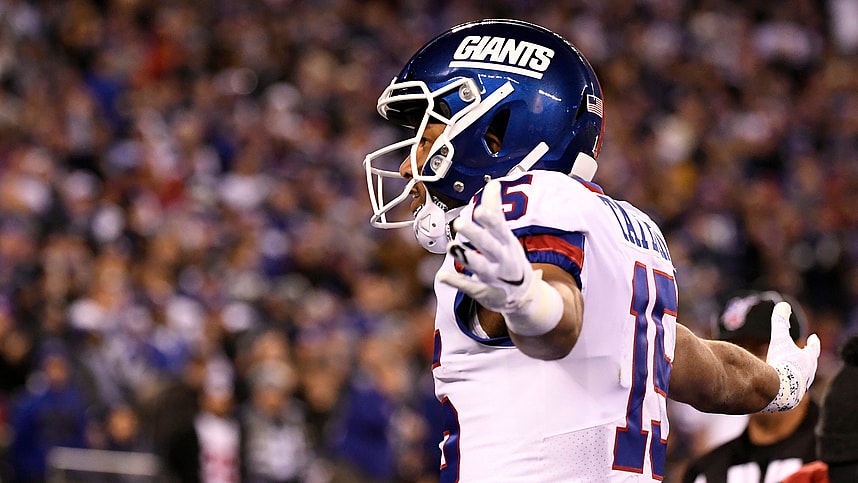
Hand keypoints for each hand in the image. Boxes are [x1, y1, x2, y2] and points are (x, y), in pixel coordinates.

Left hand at [437, 180, 532, 312]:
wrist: (524, 296)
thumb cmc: (510, 257)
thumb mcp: (506, 235)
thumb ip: (496, 209)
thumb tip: (493, 183)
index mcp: (507, 243)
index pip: (500, 229)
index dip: (491, 220)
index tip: (480, 210)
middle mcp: (502, 259)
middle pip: (489, 246)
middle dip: (476, 235)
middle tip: (460, 223)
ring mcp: (493, 277)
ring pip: (479, 266)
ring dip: (465, 257)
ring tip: (452, 247)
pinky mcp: (483, 292)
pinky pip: (469, 287)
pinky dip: (456, 282)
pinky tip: (442, 276)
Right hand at [764, 301, 820, 410]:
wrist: (780, 391)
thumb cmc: (782, 363)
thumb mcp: (780, 340)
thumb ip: (781, 322)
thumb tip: (783, 304)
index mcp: (808, 360)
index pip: (814, 349)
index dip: (813, 343)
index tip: (814, 338)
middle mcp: (808, 374)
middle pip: (810, 364)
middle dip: (807, 358)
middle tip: (804, 354)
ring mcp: (800, 387)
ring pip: (801, 377)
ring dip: (797, 372)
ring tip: (791, 370)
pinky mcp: (791, 398)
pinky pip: (791, 388)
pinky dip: (788, 383)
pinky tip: (781, 385)